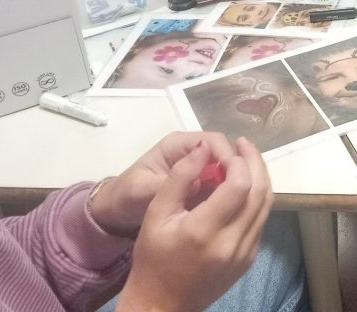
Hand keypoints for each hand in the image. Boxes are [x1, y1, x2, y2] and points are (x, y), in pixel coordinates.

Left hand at [89, 132, 236, 235]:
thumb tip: (199, 182)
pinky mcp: (199, 184)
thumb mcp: (142, 190)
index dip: (227, 157)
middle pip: (224, 153)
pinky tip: (232, 208)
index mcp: (177, 145)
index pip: (212, 142)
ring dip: (233, 182)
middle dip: (235, 170)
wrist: (113, 213)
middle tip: (243, 193)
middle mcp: (191, 152)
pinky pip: (220, 184)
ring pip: (225, 169)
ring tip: (240, 203)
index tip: (235, 179)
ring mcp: (197, 168)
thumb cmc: (125, 197)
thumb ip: (169, 183)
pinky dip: (228, 193)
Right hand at [115, 137, 272, 311]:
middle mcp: (231, 243)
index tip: (230, 148)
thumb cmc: (153, 259)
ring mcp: (244, 253)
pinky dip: (256, 198)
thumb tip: (203, 147)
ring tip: (246, 159)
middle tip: (244, 144)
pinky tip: (243, 186)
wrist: (161, 305)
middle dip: (255, 162)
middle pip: (260, 192)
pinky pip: (260, 220)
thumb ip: (179, 177)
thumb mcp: (155, 214)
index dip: (239, 161)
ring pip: (266, 205)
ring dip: (260, 177)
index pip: (239, 186)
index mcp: (204, 231)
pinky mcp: (249, 259)